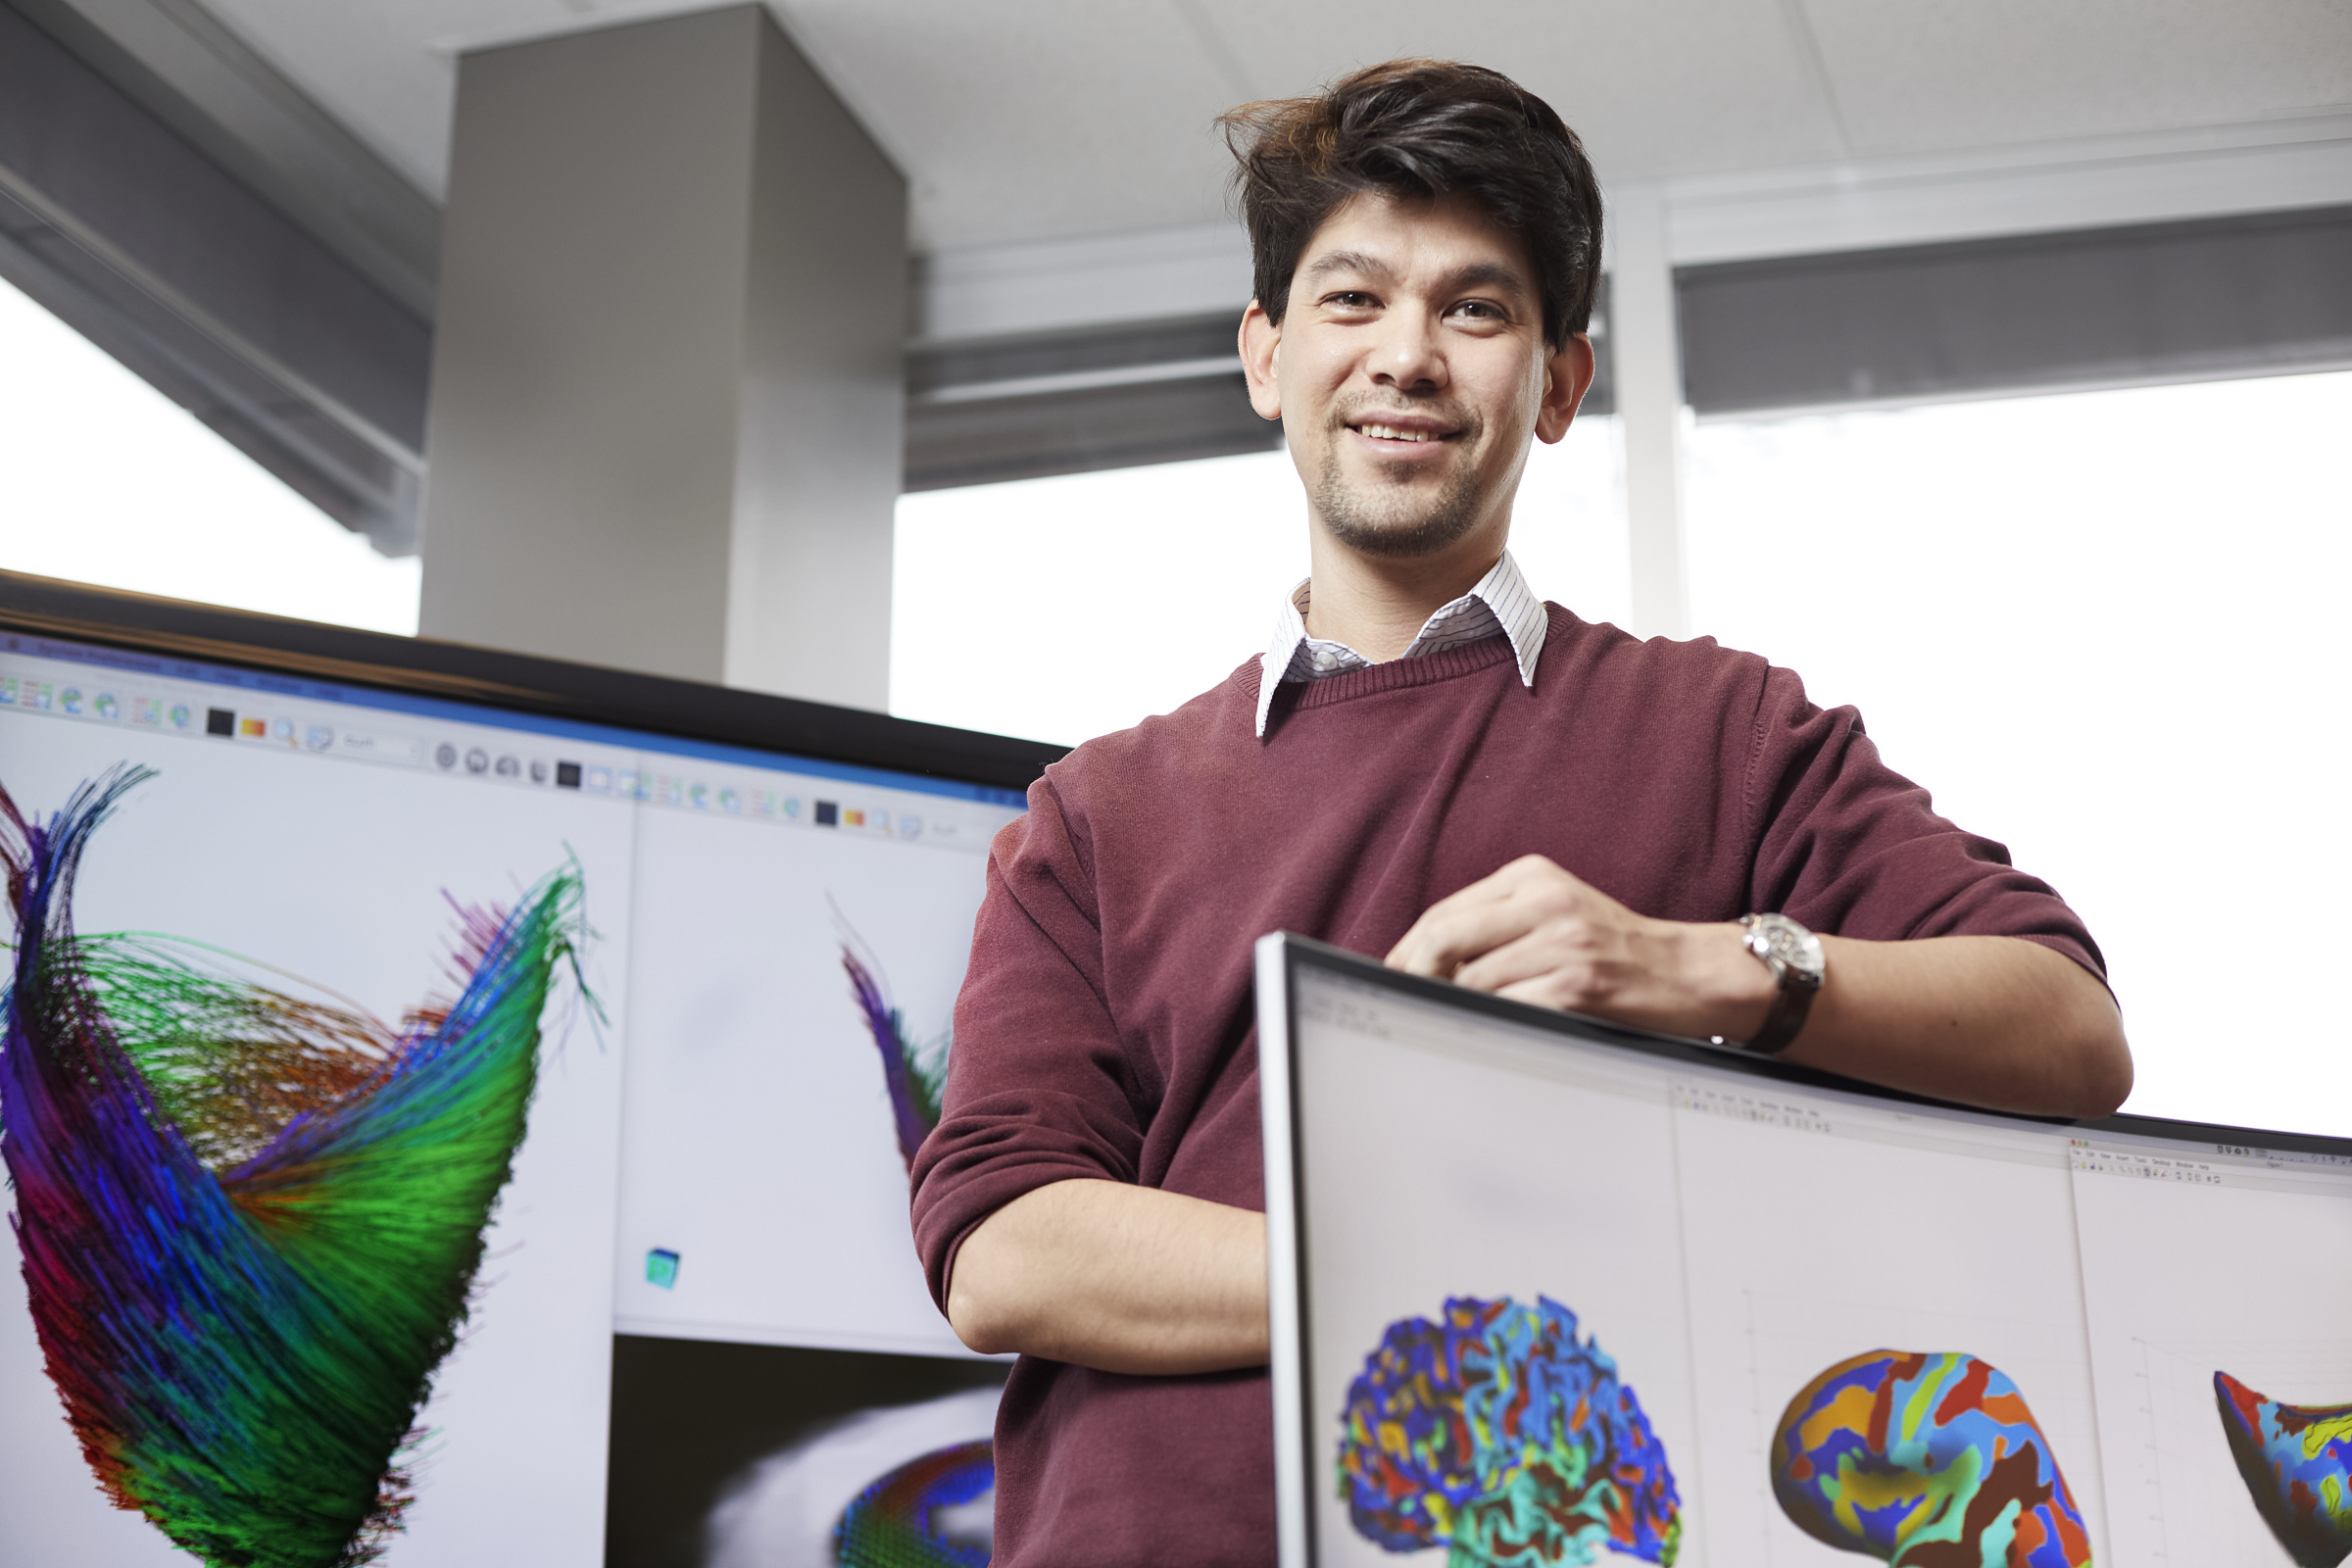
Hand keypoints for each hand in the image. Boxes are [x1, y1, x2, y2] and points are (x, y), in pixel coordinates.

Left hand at [1383, 855, 1773, 1040]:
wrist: (1690, 974)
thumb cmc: (1618, 951)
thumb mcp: (1558, 914)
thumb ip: (1499, 924)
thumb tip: (1424, 963)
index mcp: (1532, 876)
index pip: (1444, 912)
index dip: (1406, 951)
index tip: (1390, 979)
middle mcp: (1545, 901)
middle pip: (1443, 938)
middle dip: (1410, 977)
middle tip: (1399, 1006)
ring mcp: (1561, 943)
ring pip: (1469, 979)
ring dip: (1449, 1009)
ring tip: (1441, 1027)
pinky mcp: (1576, 985)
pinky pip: (1505, 1009)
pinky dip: (1485, 1026)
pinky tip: (1483, 1037)